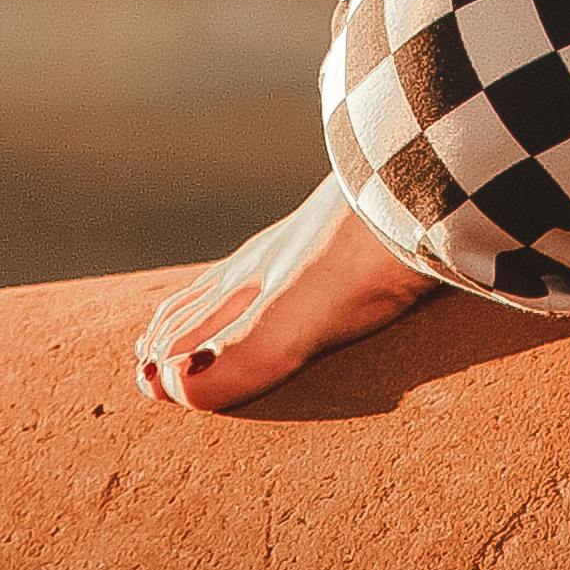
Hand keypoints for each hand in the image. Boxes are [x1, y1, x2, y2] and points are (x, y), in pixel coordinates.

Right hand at [135, 173, 440, 409]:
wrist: (423, 184)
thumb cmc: (365, 257)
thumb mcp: (296, 318)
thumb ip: (239, 354)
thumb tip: (171, 386)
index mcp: (250, 284)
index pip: (191, 325)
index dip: (166, 357)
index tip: (145, 379)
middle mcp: (269, 259)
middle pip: (208, 298)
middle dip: (175, 329)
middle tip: (149, 351)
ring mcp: (309, 237)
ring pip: (243, 273)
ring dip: (210, 301)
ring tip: (196, 311)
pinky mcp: (352, 224)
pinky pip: (294, 252)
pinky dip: (265, 271)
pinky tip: (290, 261)